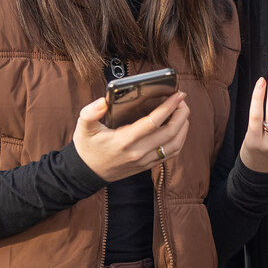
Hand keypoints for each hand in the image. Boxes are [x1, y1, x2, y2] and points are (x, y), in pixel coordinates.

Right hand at [74, 91, 188, 181]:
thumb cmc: (87, 147)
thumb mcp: (83, 127)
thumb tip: (103, 102)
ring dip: (184, 127)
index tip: (177, 95)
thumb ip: (90, 112)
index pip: (153, 122)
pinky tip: (179, 128)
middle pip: (170, 132)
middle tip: (182, 99)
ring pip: (175, 144)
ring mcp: (144, 160)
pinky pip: (171, 153)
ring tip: (183, 111)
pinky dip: (180, 139)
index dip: (168, 107)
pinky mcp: (148, 165)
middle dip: (181, 114)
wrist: (87, 173)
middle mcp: (138, 152)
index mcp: (124, 140)